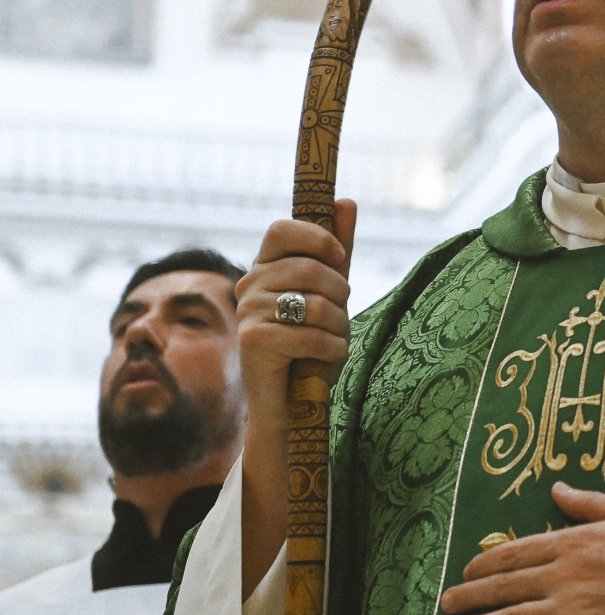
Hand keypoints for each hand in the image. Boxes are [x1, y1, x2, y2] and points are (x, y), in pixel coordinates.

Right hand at [236, 201, 356, 591]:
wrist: (290, 413)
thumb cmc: (310, 353)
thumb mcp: (330, 297)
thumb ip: (336, 250)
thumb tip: (347, 201)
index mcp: (262, 270)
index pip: (286, 227)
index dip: (320, 239)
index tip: (337, 261)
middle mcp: (247, 287)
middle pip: (313, 266)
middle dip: (342, 294)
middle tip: (336, 319)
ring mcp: (247, 315)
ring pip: (319, 300)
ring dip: (340, 326)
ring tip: (330, 344)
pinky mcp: (255, 344)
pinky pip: (315, 331)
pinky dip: (333, 348)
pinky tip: (322, 363)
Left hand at [440, 482, 604, 614]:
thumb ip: (590, 503)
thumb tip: (557, 489)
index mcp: (577, 540)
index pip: (516, 552)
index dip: (485, 562)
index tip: (467, 570)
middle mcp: (567, 575)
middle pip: (504, 586)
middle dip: (470, 595)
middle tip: (447, 604)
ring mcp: (574, 611)